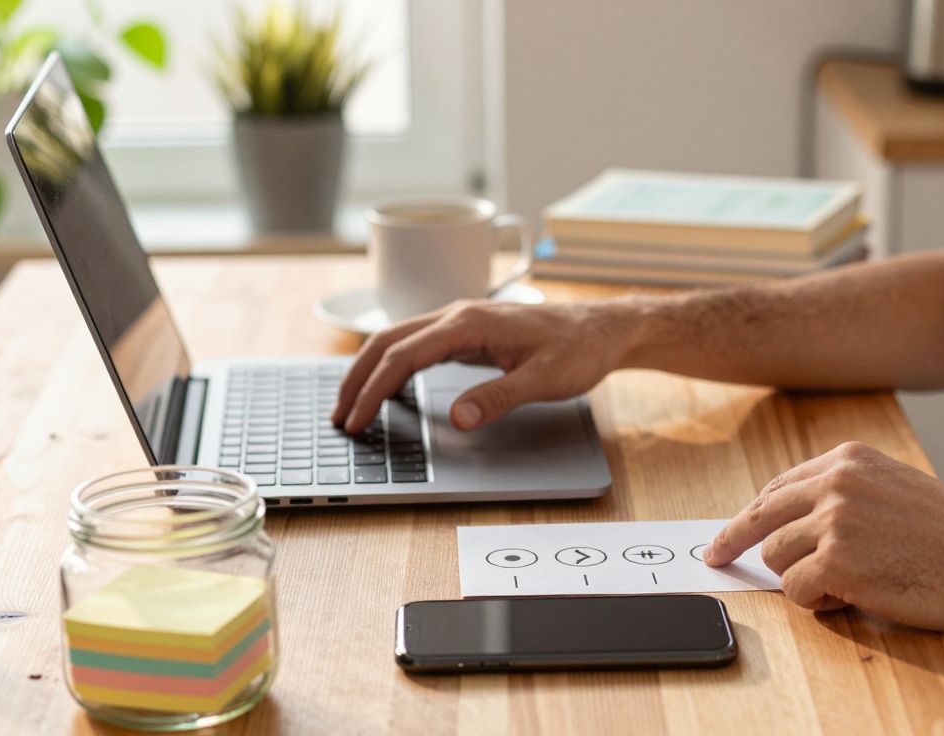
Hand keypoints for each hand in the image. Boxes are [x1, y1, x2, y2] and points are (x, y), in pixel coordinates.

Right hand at [331, 298, 638, 433]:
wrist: (604, 329)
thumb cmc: (578, 350)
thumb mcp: (544, 380)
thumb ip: (499, 398)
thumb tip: (458, 418)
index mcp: (470, 323)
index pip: (403, 355)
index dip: (374, 389)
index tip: (355, 419)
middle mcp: (458, 316)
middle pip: (388, 341)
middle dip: (357, 378)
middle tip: (339, 417)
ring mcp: (461, 322)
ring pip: (399, 340)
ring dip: (371, 370)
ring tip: (353, 405)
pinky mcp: (468, 332)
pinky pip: (418, 346)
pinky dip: (394, 366)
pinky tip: (389, 388)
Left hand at [704, 441, 943, 636]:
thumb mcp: (895, 490)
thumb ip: (844, 496)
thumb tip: (791, 524)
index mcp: (848, 459)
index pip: (778, 487)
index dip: (752, 515)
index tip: (728, 532)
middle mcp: (835, 481)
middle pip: (761, 516)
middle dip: (732, 541)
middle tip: (715, 558)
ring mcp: (833, 519)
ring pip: (775, 557)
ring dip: (800, 579)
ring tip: (844, 586)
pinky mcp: (836, 561)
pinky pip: (794, 589)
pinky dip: (813, 602)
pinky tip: (847, 599)